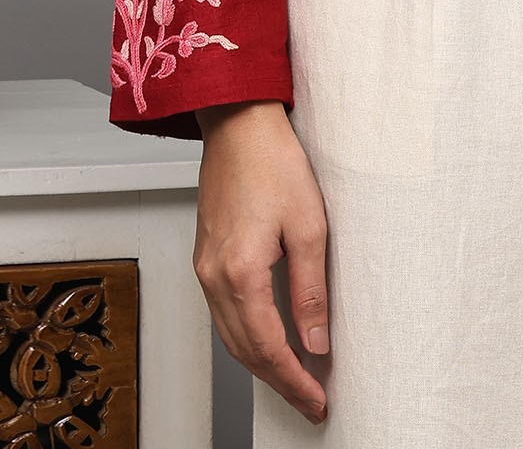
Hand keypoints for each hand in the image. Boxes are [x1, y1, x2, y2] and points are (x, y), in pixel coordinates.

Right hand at [193, 100, 331, 425]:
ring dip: (261, 363)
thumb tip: (316, 341)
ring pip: (230, 336)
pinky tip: (268, 339)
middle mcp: (213, 276)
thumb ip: (311, 289)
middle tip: (310, 401)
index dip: (294, 380)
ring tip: (295, 379)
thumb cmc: (273, 161)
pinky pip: (223, 313)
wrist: (239, 122)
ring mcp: (204, 267)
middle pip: (244, 351)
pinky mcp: (206, 256)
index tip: (318, 399)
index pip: (268, 347)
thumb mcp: (308, 225)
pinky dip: (246, 337)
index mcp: (239, 272)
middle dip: (278, 381)